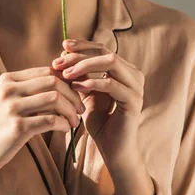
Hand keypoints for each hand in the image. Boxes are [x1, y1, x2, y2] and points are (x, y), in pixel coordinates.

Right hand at [0, 65, 85, 177]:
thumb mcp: (8, 100)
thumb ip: (29, 89)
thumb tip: (63, 81)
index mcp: (8, 79)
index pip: (46, 71)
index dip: (67, 81)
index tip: (76, 94)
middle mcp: (9, 89)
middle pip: (53, 82)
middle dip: (73, 95)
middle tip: (80, 108)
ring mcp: (12, 108)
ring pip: (54, 98)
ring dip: (71, 110)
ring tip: (75, 120)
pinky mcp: (17, 128)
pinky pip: (50, 120)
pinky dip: (63, 123)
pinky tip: (65, 128)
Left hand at [52, 39, 144, 170]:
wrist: (112, 148)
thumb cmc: (99, 120)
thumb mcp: (86, 92)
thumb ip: (80, 74)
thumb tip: (63, 54)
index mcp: (124, 70)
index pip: (102, 49)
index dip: (82, 45)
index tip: (63, 46)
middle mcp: (134, 74)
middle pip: (105, 53)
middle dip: (79, 55)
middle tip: (58, 62)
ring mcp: (136, 87)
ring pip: (110, 63)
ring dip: (84, 66)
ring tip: (65, 74)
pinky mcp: (133, 101)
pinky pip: (111, 84)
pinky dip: (92, 82)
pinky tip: (75, 86)